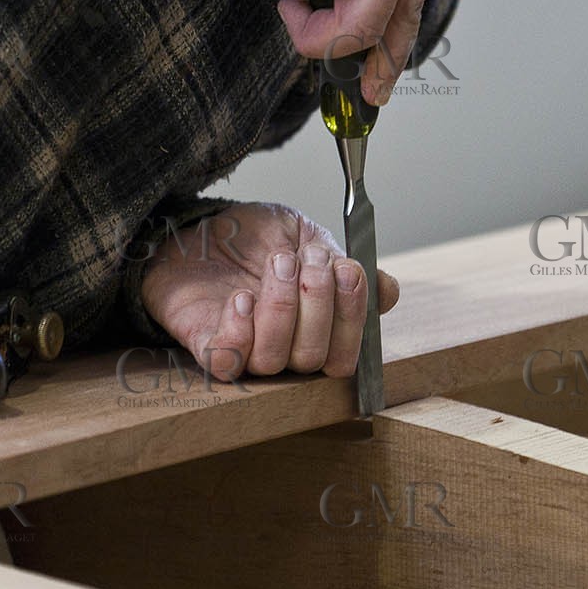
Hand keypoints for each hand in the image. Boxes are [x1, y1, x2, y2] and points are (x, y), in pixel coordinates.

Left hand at [139, 202, 399, 381]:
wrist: (199, 227)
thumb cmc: (255, 237)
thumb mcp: (308, 236)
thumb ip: (345, 264)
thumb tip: (388, 292)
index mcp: (317, 330)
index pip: (348, 353)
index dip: (352, 315)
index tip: (344, 269)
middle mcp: (286, 349)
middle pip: (315, 357)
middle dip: (317, 302)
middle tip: (306, 258)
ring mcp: (247, 352)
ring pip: (275, 359)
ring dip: (281, 307)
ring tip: (275, 263)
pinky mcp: (208, 347)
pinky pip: (229, 361)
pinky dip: (240, 330)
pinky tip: (241, 297)